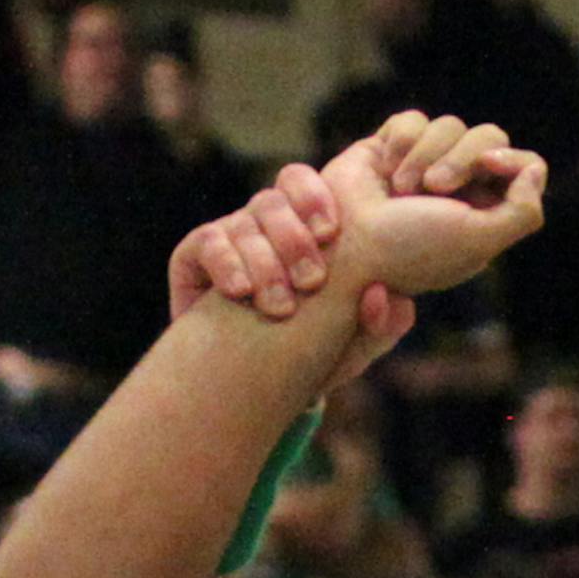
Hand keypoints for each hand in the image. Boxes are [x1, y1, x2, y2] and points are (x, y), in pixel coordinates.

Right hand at [169, 167, 416, 384]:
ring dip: (265, 263)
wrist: (249, 392)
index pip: (303, 185)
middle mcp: (262, 226)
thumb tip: (385, 296)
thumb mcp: (351, 348)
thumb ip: (378, 325)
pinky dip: (226, 265)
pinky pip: (207, 243)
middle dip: (293, 236)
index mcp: (300, 228)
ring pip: (244, 224)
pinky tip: (240, 293)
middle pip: (273, 199)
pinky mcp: (193, 258)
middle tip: (312, 281)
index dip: (314, 198)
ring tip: (281, 308)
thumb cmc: (308, 359)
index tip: (330, 232)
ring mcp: (227, 238)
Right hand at [323, 112, 546, 299]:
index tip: (490, 165)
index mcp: (487, 214)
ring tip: (403, 190)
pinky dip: (402, 144)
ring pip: (450, 125)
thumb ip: (522, 212)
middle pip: (490, 136)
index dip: (512, 159)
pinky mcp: (393, 146)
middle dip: (463, 157)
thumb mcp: (477, 241)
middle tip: (436, 188)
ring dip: (426, 157)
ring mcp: (426, 164)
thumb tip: (534, 169)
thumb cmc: (411, 252)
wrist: (347, 248)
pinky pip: (413, 120)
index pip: (524, 167)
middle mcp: (461, 188)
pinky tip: (386, 172)